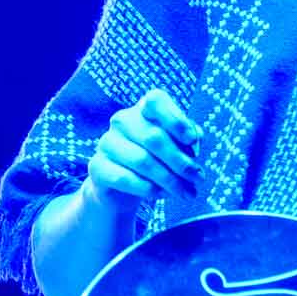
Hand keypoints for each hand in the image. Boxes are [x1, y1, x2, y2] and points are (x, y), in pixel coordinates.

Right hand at [85, 89, 202, 209]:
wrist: (123, 188)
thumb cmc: (157, 160)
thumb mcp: (176, 146)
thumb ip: (188, 138)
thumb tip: (195, 139)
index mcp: (143, 109)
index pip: (156, 101)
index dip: (176, 119)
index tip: (193, 140)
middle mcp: (122, 121)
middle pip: (155, 137)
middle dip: (182, 161)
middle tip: (199, 178)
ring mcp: (107, 143)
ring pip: (143, 161)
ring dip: (170, 180)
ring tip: (187, 192)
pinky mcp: (97, 167)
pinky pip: (126, 179)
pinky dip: (148, 189)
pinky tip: (162, 194)